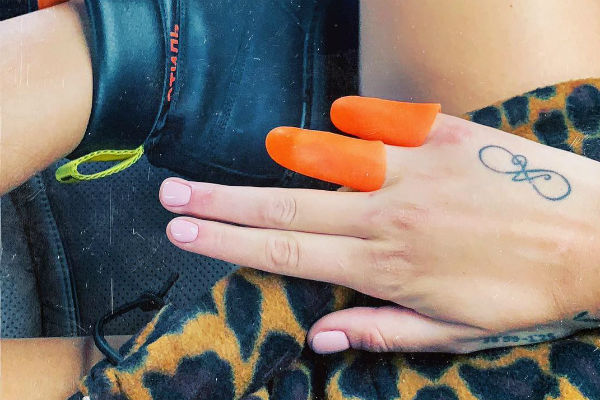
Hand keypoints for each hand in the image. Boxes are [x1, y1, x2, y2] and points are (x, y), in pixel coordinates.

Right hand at [159, 97, 599, 353]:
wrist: (594, 236)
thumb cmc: (522, 292)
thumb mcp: (453, 332)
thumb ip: (380, 329)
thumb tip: (319, 334)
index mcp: (386, 264)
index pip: (286, 251)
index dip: (228, 243)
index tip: (184, 233)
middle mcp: (387, 212)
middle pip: (285, 207)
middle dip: (220, 203)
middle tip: (173, 196)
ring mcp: (412, 166)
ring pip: (322, 162)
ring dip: (271, 170)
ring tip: (226, 178)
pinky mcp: (440, 134)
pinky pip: (375, 125)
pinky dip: (343, 130)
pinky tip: (322, 137)